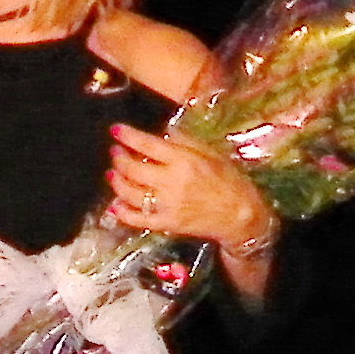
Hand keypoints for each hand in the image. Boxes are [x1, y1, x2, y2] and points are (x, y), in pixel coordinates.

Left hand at [107, 123, 273, 251]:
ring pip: (130, 193)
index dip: (128, 136)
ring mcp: (168, 205)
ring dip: (117, 182)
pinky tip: (115, 206)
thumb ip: (185, 141)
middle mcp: (173, 182)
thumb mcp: (211, 153)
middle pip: (133, 168)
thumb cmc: (229, 181)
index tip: (116, 131)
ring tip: (113, 174)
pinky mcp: (168, 223)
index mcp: (184, 160)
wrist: (241, 215)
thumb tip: (161, 132)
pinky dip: (122, 213)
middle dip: (119, 158)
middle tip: (115, 152)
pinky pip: (138, 219)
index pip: (147, 144)